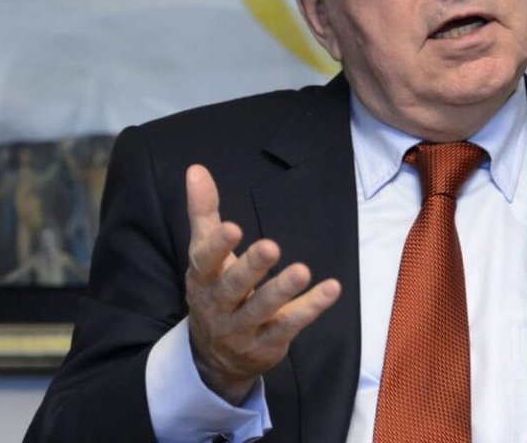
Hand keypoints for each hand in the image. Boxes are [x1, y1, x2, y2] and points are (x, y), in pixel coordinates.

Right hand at [184, 165, 340, 403]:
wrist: (215, 357)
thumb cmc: (215, 289)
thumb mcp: (204, 253)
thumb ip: (204, 212)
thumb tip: (196, 169)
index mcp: (202, 279)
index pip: (204, 262)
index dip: (217, 246)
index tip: (232, 227)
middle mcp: (218, 305)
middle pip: (232, 287)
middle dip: (250, 268)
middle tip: (271, 246)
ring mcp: (241, 329)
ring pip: (260, 310)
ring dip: (281, 290)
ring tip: (302, 270)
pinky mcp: (266, 344)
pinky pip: (289, 326)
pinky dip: (310, 307)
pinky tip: (330, 289)